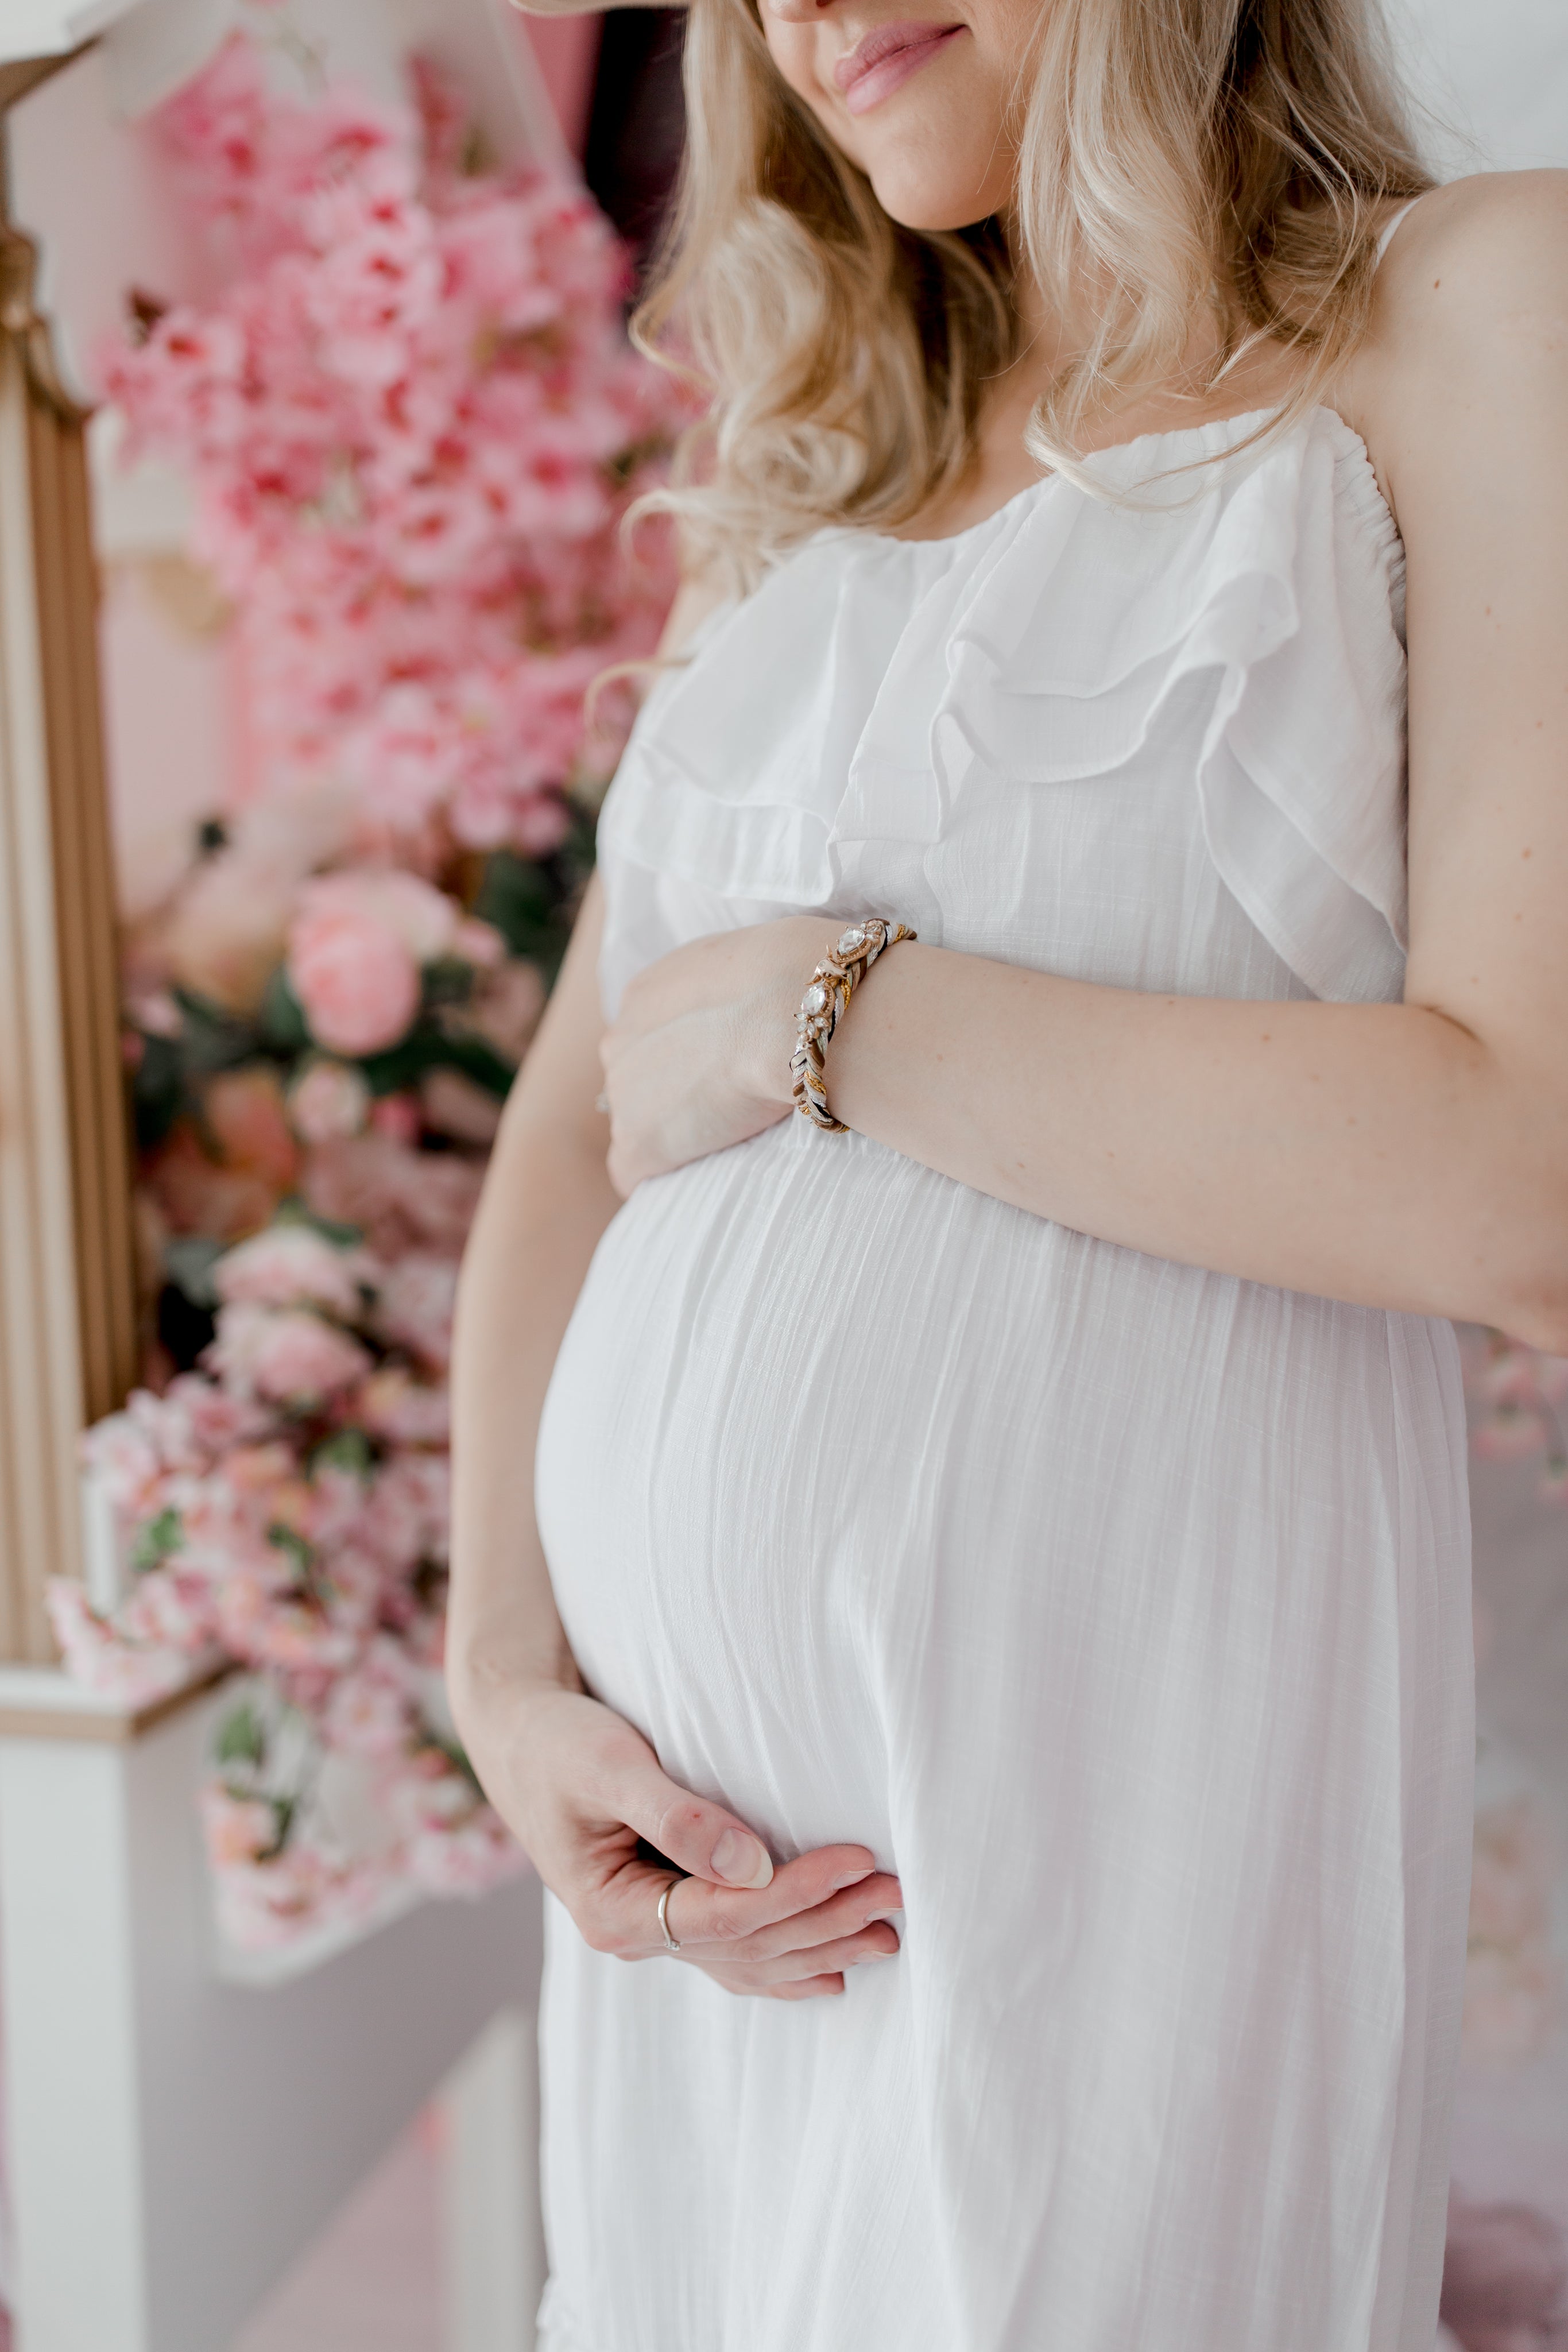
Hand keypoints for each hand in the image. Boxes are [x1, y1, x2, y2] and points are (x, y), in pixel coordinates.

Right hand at [456, 1678, 900, 1998]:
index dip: (797, 1891)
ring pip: (747, 1957)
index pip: (726, 1916)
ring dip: (818, 1945)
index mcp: (613, 1910)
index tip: (858, 1858)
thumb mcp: (610, 1766)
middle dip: (825, 1921)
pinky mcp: (663, 1908)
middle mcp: (632, 1933)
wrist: (517, 1735)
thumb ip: (677, 1815)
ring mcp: (648, 1929)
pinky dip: (783, 1962)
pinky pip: (732, 1952)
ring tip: (886, 1935)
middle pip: (747, 1945)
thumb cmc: (559, 1740)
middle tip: (897, 1894)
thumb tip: (752, 1865)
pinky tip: (830, 1972)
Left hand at [598, 916, 830, 1194]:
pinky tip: (699, 1170)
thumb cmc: (793, 983)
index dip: (687, 1060)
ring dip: (673, 1135)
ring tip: (726, 1135)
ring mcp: (623, 1096)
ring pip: (635, 1127)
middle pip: (636, 1083)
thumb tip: (754, 1008)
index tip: (722, 1070)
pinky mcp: (638, 1144)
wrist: (790, 1014)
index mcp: (643, 997)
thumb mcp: (749, 964)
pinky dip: (660, 1177)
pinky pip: (632, 1174)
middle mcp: (619, 1043)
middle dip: (673, 1097)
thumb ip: (729, 989)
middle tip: (727, 1104)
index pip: (649, 1039)